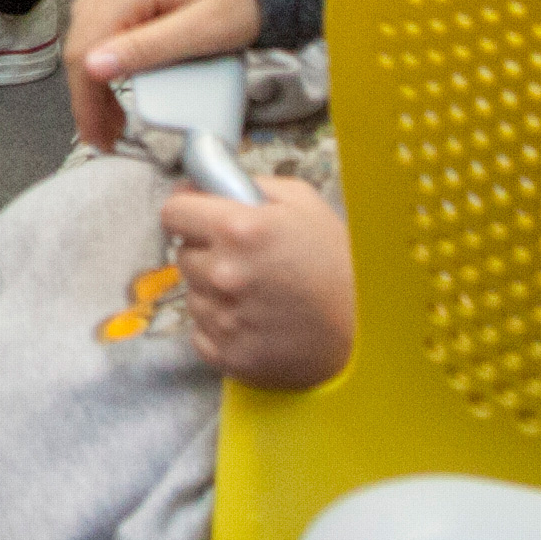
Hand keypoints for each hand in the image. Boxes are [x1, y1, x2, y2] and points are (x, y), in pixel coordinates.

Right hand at [61, 0, 265, 150]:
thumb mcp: (201, 30)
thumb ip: (146, 49)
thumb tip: (95, 67)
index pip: (84, 50)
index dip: (87, 101)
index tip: (98, 133)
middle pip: (80, 42)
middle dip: (88, 94)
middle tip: (106, 131)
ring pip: (87, 32)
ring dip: (94, 76)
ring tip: (113, 110)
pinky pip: (101, 20)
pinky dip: (104, 54)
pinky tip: (118, 74)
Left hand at [159, 182, 359, 387]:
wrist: (368, 331)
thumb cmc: (337, 263)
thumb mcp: (302, 202)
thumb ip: (247, 185)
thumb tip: (204, 183)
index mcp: (237, 228)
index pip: (172, 212)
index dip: (188, 212)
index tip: (200, 218)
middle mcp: (223, 273)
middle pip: (182, 255)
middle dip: (207, 253)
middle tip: (246, 260)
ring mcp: (224, 318)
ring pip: (193, 295)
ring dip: (214, 292)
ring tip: (257, 294)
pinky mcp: (229, 355)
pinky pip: (202, 333)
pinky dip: (220, 327)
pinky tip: (254, 321)